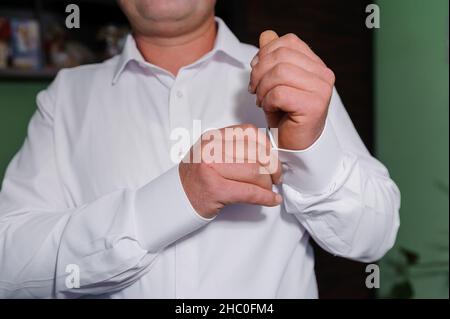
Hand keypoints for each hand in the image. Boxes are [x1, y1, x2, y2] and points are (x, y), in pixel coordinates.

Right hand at [179, 124, 281, 218]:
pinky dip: (265, 197)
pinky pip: (249, 192)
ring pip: (254, 172)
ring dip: (268, 184)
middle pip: (255, 153)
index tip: (273, 158)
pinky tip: (272, 200)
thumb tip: (268, 153)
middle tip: (276, 177)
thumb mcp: (211, 153)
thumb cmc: (197, 178)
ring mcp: (211, 169)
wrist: (176, 198)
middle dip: (272, 167)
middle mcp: (210, 150)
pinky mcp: (215, 189)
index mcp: (212, 138)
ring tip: (269, 190)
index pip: (249, 133)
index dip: (267, 146)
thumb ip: (234, 148)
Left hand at [249, 31, 335, 149]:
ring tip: (262, 101)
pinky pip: (280, 93)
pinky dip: (268, 101)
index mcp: (316, 65)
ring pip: (279, 72)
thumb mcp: (275, 82)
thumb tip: (267, 35)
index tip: (256, 74)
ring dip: (262, 88)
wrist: (296, 146)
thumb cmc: (285, 115)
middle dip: (259, 72)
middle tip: (254, 90)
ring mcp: (321, 90)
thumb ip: (273, 58)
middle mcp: (324, 74)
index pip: (287, 42)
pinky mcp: (314, 106)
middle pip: (281, 55)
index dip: (265, 54)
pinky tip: (270, 109)